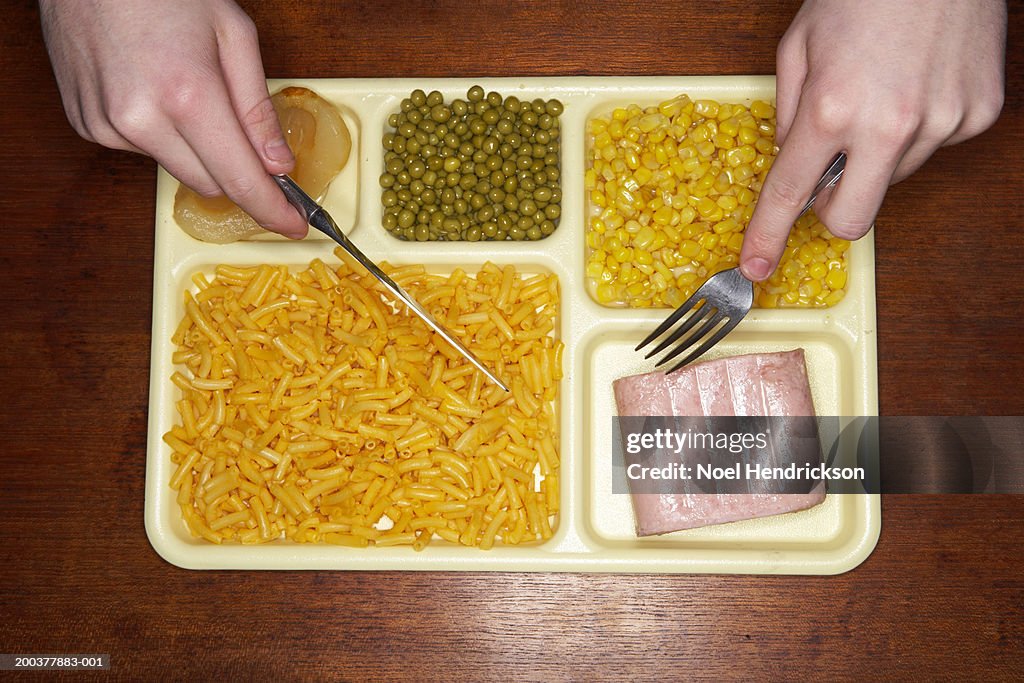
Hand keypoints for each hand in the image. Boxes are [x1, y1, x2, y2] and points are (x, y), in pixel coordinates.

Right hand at [39, 0, 306, 237]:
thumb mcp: (233, 35)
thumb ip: (258, 108)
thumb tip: (277, 164)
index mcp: (187, 94)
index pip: (240, 180)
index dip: (272, 209)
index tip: (294, 224)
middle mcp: (141, 119)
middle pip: (211, 184)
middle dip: (238, 172)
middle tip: (251, 144)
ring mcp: (108, 125)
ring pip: (177, 170)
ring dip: (197, 149)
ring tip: (188, 91)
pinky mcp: (88, 125)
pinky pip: (143, 151)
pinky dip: (161, 135)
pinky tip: (156, 92)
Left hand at [740, 0, 1005, 280]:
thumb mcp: (798, 46)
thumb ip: (788, 111)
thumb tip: (792, 158)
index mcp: (832, 108)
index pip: (789, 195)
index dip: (768, 236)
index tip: (756, 266)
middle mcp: (888, 126)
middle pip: (851, 219)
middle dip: (831, 210)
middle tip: (829, 171)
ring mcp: (940, 124)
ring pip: (892, 180)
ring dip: (877, 157)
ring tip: (881, 96)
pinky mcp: (976, 115)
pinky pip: (933, 148)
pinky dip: (917, 131)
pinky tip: (915, 86)